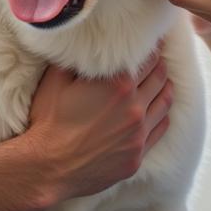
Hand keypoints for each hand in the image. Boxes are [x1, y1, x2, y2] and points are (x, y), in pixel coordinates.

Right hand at [26, 48, 172, 201]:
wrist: (46, 169)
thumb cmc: (49, 122)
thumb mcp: (57, 79)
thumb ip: (79, 58)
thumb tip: (88, 43)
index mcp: (118, 84)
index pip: (148, 56)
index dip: (150, 46)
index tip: (150, 41)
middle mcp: (134, 107)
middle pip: (160, 76)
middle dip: (159, 64)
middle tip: (157, 57)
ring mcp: (138, 133)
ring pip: (165, 101)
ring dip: (165, 86)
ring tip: (162, 80)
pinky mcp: (137, 155)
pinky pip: (160, 128)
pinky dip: (162, 114)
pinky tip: (158, 108)